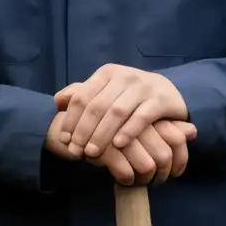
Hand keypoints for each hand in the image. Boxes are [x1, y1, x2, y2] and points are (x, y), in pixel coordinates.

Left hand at [47, 66, 193, 185]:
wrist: (169, 91)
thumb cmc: (130, 96)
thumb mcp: (106, 90)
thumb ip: (82, 94)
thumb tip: (57, 101)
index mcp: (107, 73)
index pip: (82, 97)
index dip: (71, 119)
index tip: (64, 140)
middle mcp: (125, 76)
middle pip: (97, 106)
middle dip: (83, 131)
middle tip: (76, 151)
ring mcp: (144, 86)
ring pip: (117, 112)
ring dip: (102, 134)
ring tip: (92, 152)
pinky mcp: (161, 99)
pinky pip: (142, 117)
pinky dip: (128, 131)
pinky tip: (118, 145)